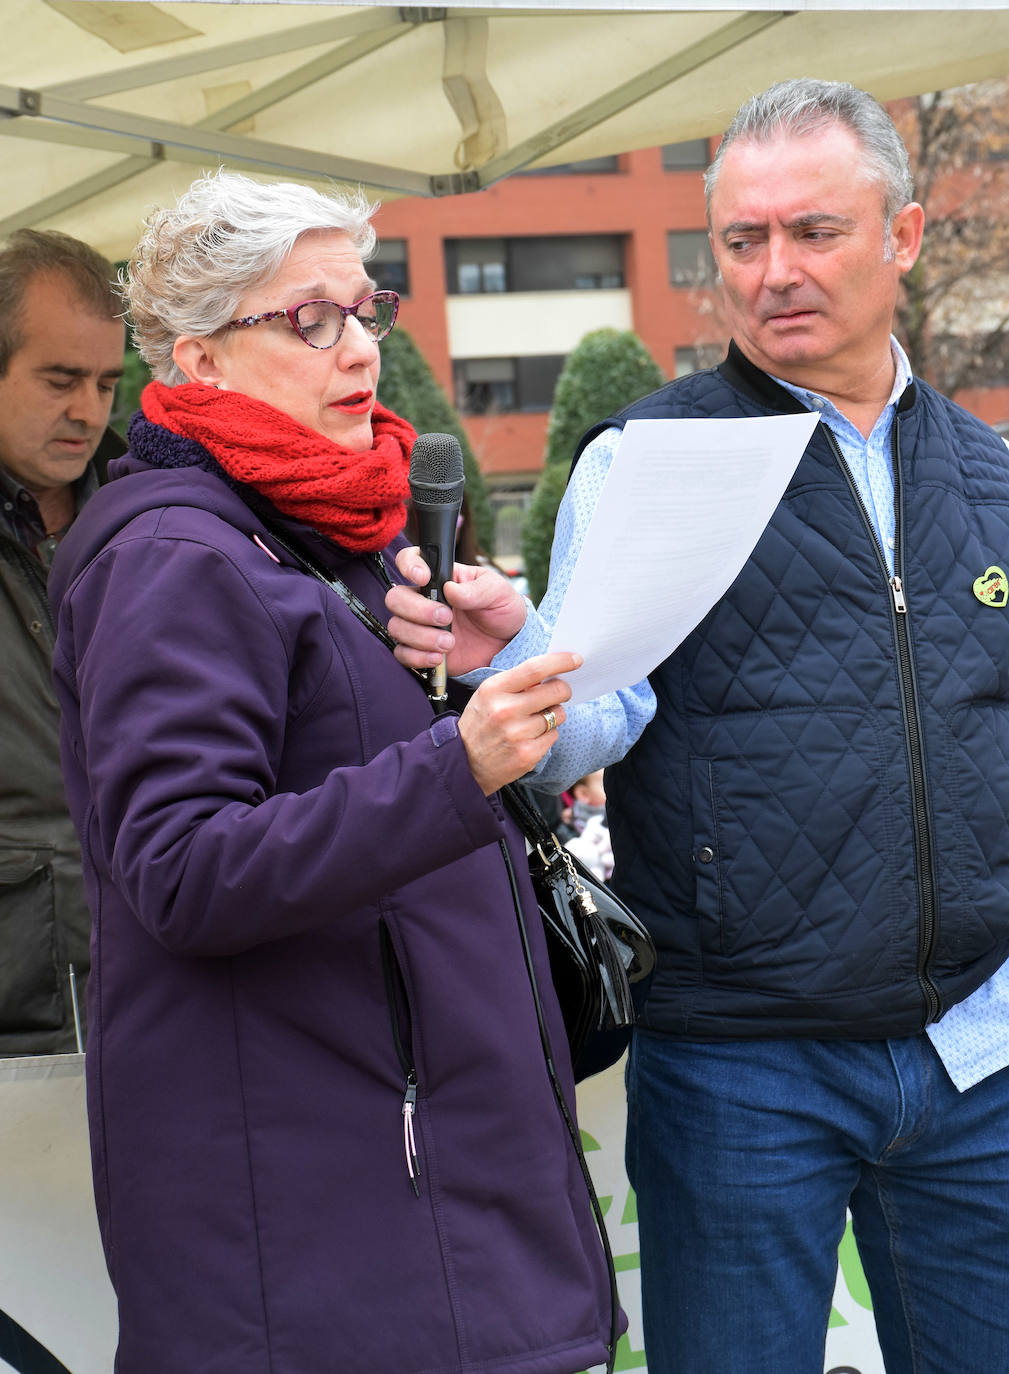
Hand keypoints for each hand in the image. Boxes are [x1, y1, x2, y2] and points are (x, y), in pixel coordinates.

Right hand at [386, 548, 526, 676]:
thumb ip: (476, 589)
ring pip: (397, 627)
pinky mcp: (421, 650)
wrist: (508, 645)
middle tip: (446, 618)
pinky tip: (439, 657)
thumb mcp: (497, 592)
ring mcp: (421, 625)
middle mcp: (425, 599)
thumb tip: (450, 589)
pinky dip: (418, 657)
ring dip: (421, 637)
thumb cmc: (502, 610)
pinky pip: (402, 653)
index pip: (411, 560)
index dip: (408, 565)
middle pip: (395, 598)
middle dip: (417, 610)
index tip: (423, 579)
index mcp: (441, 578)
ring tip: (450, 643)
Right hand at [458, 651, 580, 795]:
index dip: (560, 662)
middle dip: (563, 690)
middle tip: (559, 692)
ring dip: (554, 714)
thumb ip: (516, 682)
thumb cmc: (480, 724)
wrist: (464, 763)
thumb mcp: (488, 695)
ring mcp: (517, 734)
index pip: (535, 669)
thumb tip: (551, 671)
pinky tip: (530, 737)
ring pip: (558, 714)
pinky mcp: (527, 754)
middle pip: (555, 691)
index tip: (576, 659)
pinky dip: (547, 734)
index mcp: (494, 689)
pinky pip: (554, 735)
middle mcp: (505, 710)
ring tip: (535, 719)